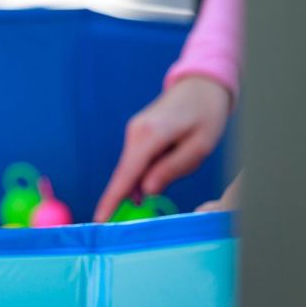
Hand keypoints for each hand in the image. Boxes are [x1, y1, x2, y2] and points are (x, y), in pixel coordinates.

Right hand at [94, 76, 232, 221]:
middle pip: (127, 173)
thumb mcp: (199, 147)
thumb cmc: (206, 115)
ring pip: (134, 167)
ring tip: (180, 163)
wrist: (201, 85)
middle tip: (154, 197)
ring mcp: (134, 132)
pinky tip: (165, 168)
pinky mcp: (138, 133)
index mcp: (149, 136)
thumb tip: (145, 190)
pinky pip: (138, 159)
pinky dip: (147, 171)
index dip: (112, 200)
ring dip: (148, 179)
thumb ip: (171, 169)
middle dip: (134, 193)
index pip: (125, 175)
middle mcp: (135, 133)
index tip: (99, 221)